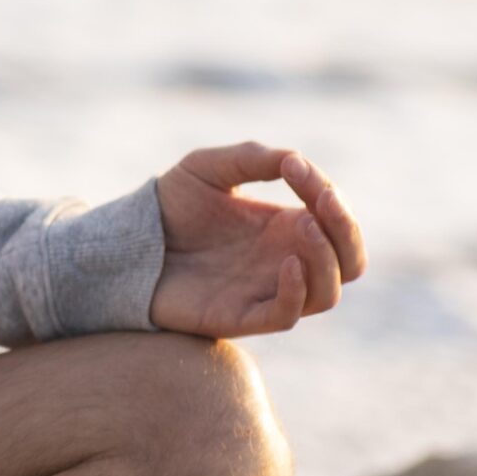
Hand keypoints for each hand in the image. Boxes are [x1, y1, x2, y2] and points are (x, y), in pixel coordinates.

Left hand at [151, 141, 366, 338]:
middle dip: (347, 230)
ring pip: (327, 293)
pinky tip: (286, 261)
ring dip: (327, 259)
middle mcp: (284, 261)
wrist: (126, 241)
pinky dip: (297, 292)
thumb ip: (251, 159)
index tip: (295, 167)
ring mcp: (265, 290)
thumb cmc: (169, 205)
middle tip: (324, 200)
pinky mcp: (240, 316)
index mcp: (286, 227)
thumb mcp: (209, 168)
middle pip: (349, 262)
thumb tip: (296, 160)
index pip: (336, 220)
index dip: (328, 194)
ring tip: (306, 224)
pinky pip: (286, 315)